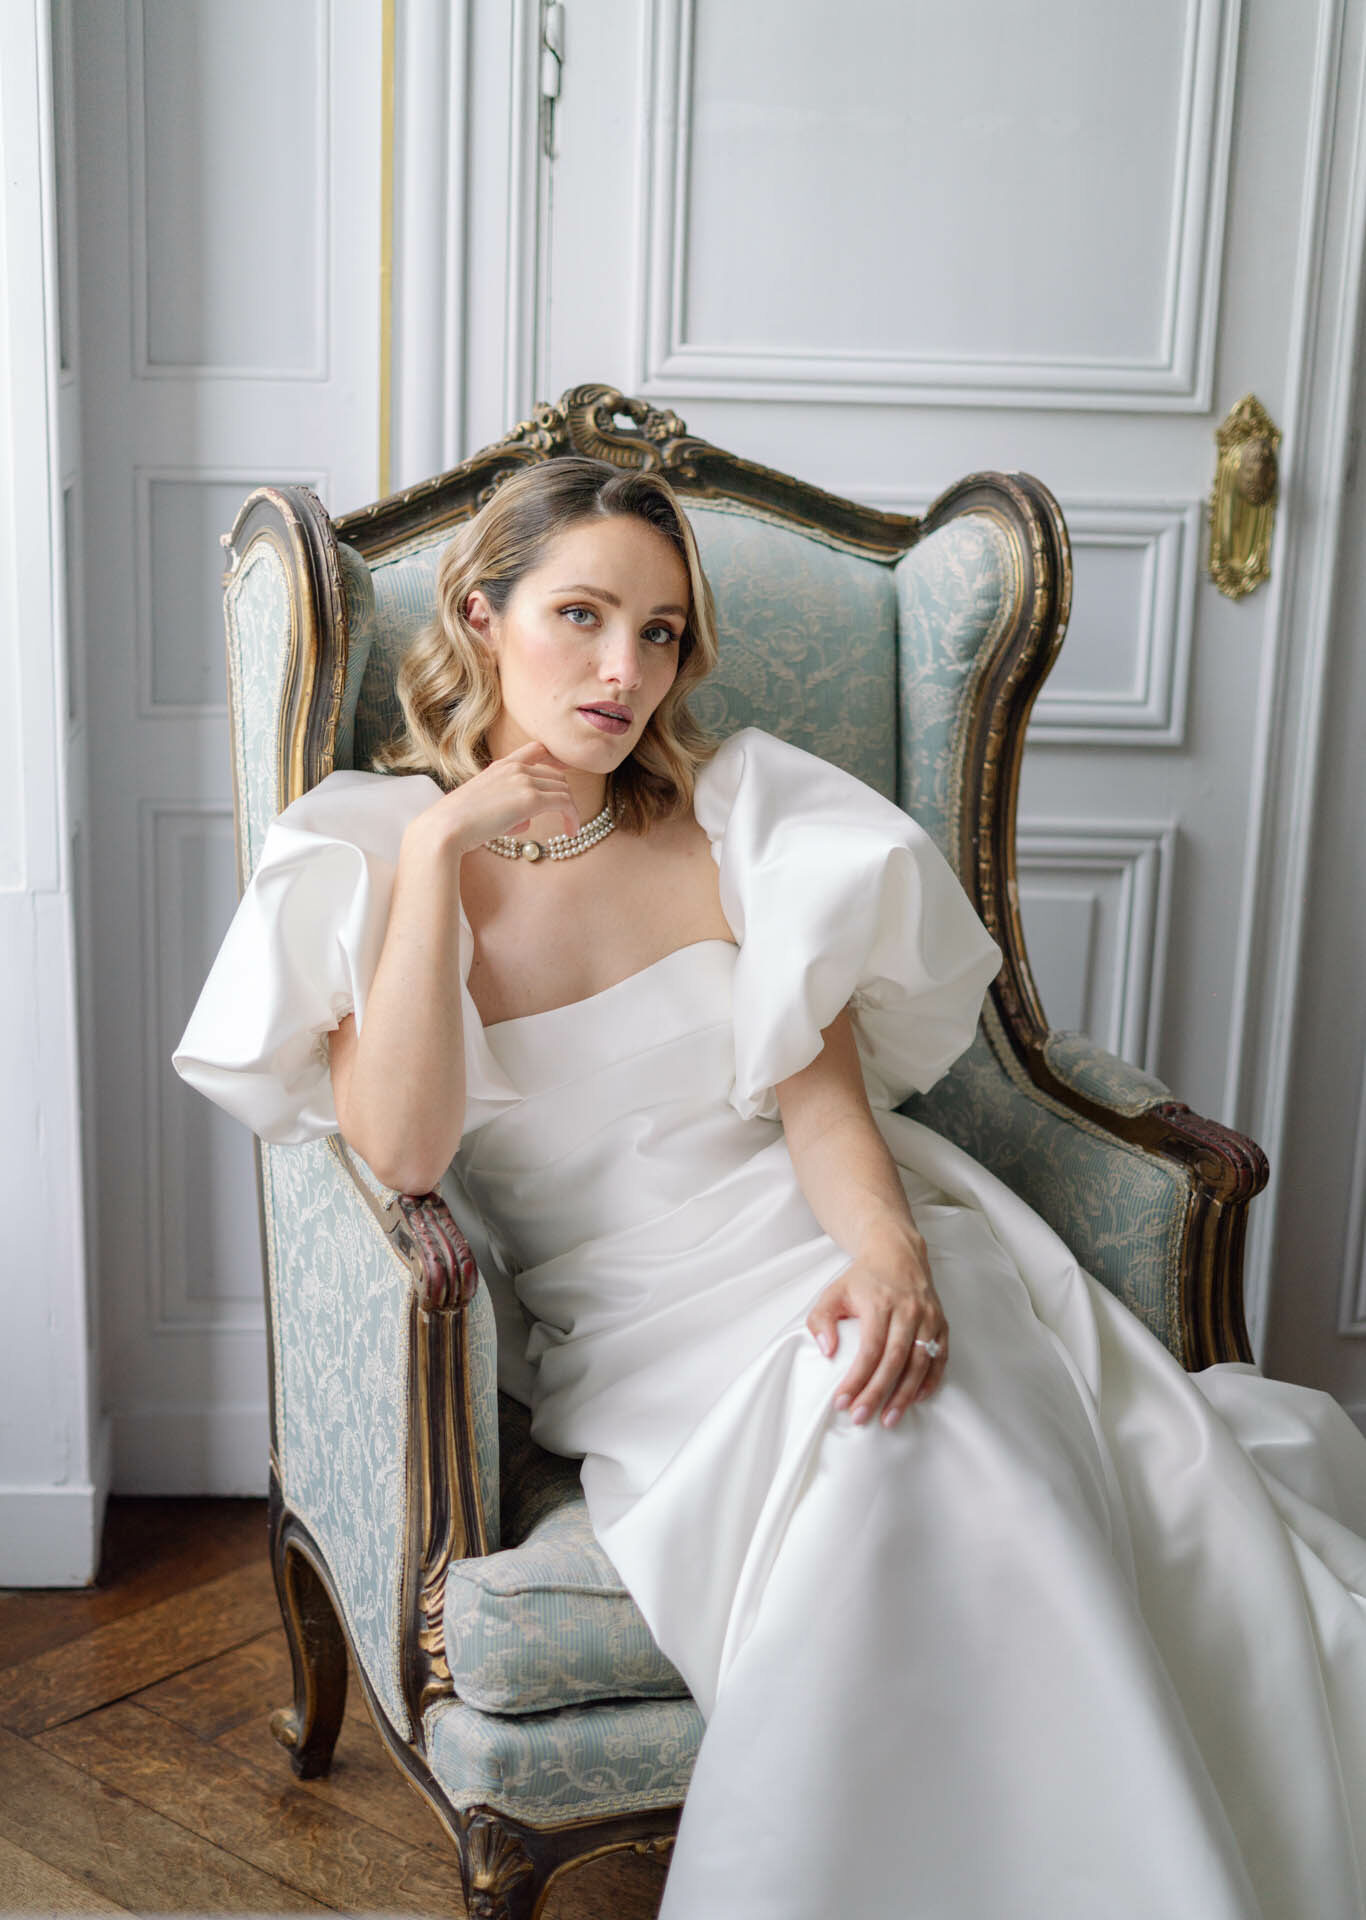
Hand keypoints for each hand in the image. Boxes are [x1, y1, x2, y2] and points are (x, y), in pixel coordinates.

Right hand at [406, 740, 579, 857]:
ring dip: (571, 810)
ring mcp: (523, 781)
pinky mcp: (530, 799)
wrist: (445, 828)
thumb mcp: (483, 807)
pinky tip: (572, 832)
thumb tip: (525, 822)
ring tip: (571, 829)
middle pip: (556, 775)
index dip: (556, 760)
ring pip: (564, 789)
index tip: (566, 773)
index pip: (537, 749)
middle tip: (567, 815)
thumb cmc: (459, 823)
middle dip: (565, 795)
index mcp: (501, 765)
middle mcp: (515, 768)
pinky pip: (565, 804)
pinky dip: (573, 817)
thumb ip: (506, 809)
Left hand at [805, 1228, 947, 1427]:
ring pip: (919, 1363)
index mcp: (880, 1303)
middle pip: (894, 1360)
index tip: (842, 1402)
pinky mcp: (941, 1324)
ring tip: (889, 1419)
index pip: (869, 1349)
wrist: (897, 1254)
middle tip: (862, 1418)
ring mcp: (928, 1318)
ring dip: (904, 1394)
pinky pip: (940, 1357)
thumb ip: (821, 1321)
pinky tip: (916, 1399)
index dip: (856, 1379)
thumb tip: (827, 1352)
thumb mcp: (833, 1293)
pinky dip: (929, 1381)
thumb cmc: (862, 1279)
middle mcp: (908, 1311)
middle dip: (877, 1393)